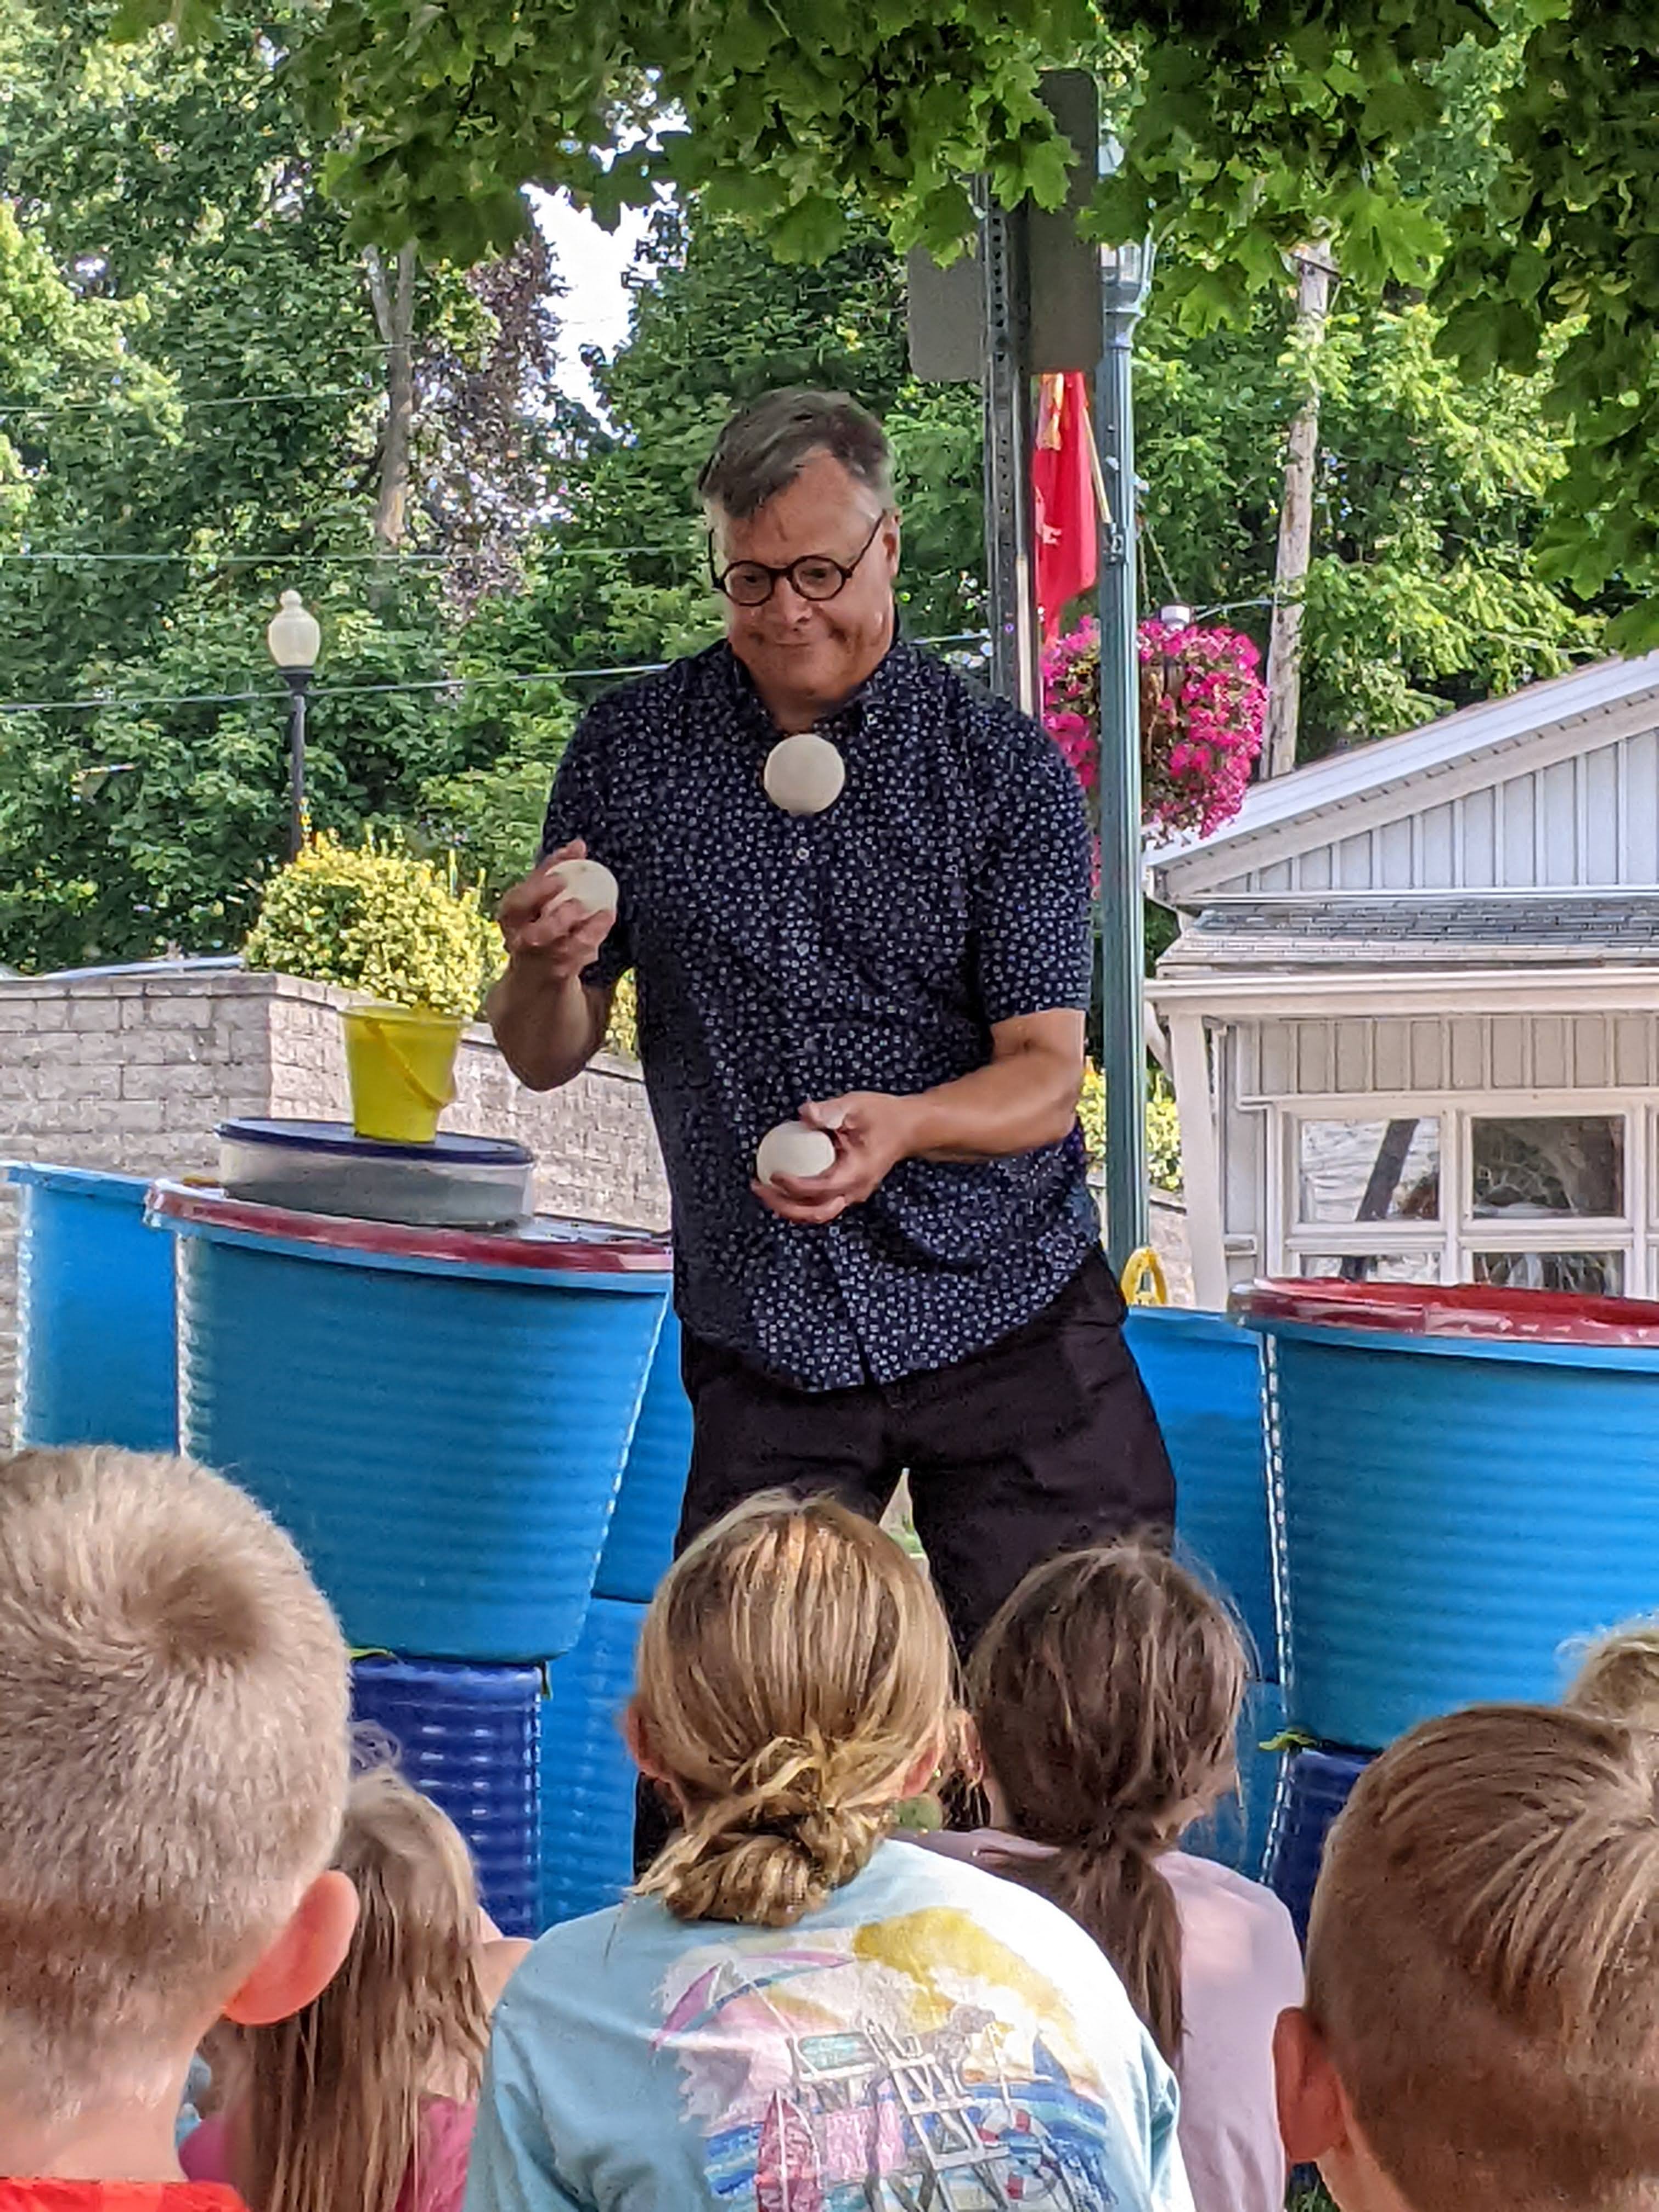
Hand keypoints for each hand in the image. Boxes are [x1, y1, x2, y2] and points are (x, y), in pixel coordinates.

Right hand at [498, 840, 614, 984]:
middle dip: (560, 920)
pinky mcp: (560, 974)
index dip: (538, 890)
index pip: (517, 902)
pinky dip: (595, 939)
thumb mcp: (537, 894)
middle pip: (537, 935)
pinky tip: (605, 921)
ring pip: (564, 950)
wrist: (533, 971)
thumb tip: (578, 844)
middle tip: (579, 903)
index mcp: (510, 916)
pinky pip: (580, 958)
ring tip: (605, 913)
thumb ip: (553, 868)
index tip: (560, 877)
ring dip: (587, 931)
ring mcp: (541, 961)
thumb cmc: (535, 920)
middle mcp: (520, 941)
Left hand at [753, 1092, 920, 1224]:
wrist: (909, 1129)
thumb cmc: (884, 1116)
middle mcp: (855, 1190)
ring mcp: (852, 1194)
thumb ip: (830, 1110)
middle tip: (758, 1186)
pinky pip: (819, 1204)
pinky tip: (779, 1186)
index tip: (774, 1174)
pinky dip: (797, 1201)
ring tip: (763, 1190)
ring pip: (816, 1213)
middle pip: (815, 1212)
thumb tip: (804, 1113)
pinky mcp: (847, 1191)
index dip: (794, 1186)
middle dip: (783, 1205)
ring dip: (788, 1207)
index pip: (821, 1188)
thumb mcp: (857, 1105)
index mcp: (858, 1172)